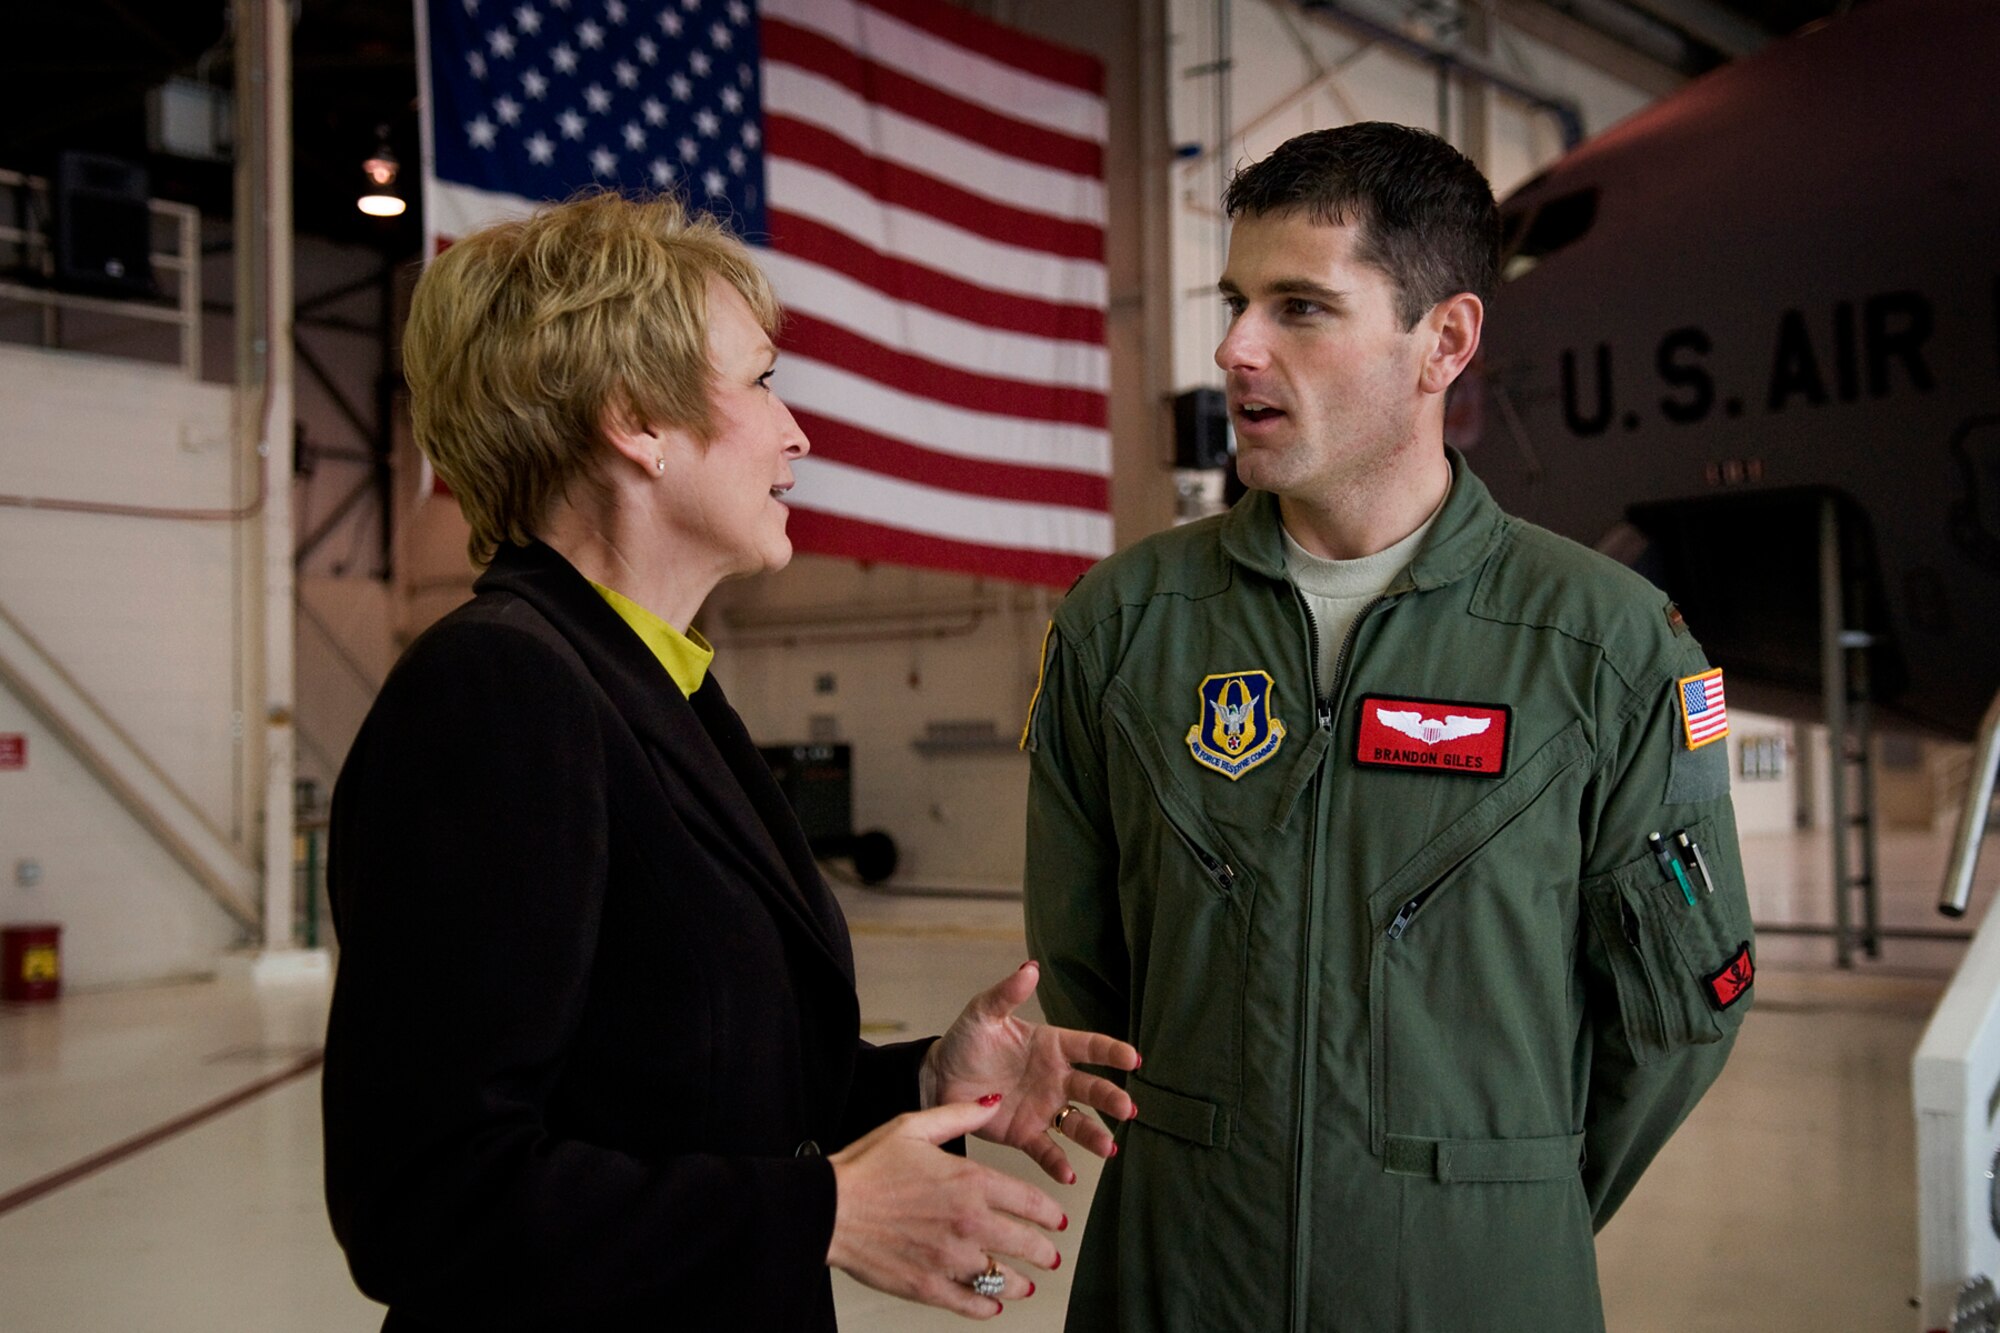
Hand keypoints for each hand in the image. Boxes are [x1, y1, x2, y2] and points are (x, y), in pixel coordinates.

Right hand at [828, 1098, 1065, 1318]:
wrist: (829, 1208)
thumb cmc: (866, 1167)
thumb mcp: (914, 1127)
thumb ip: (961, 1114)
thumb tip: (993, 1101)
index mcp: (969, 1181)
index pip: (1030, 1201)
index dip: (1050, 1213)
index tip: (1058, 1219)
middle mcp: (967, 1222)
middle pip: (1026, 1244)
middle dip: (1044, 1252)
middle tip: (1051, 1256)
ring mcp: (949, 1258)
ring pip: (1003, 1279)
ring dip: (1022, 1283)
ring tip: (1028, 1284)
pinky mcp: (928, 1287)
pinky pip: (971, 1304)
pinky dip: (987, 1307)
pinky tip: (992, 1305)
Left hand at [924, 961, 1140, 1183]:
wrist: (939, 1078)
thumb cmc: (966, 1041)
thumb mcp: (983, 1013)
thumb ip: (1007, 994)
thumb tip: (1030, 967)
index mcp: (1051, 1046)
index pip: (1089, 1047)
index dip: (1112, 1051)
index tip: (1133, 1059)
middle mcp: (1055, 1078)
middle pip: (1092, 1088)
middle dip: (1111, 1098)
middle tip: (1127, 1109)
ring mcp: (1043, 1108)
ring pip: (1076, 1124)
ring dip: (1094, 1135)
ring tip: (1107, 1148)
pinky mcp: (1025, 1134)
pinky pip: (1046, 1150)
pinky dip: (1058, 1163)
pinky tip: (1069, 1175)